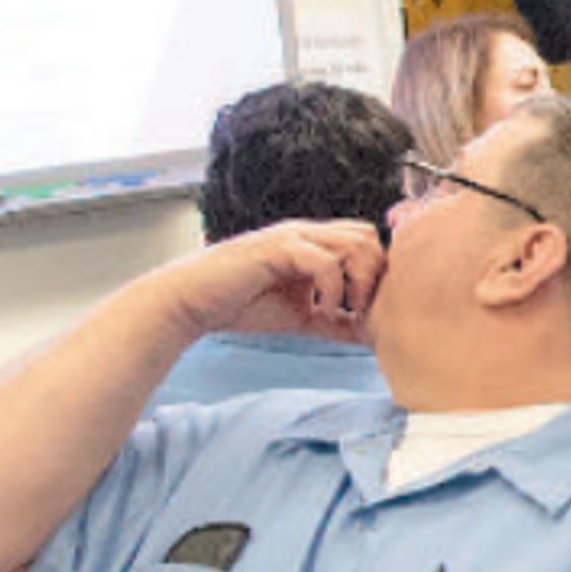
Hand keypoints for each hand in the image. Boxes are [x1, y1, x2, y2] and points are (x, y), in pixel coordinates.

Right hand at [155, 223, 386, 344]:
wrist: (193, 303)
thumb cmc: (242, 307)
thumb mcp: (304, 318)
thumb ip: (338, 322)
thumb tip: (373, 336)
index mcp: (314, 246)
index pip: (367, 242)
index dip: (378, 274)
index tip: (369, 309)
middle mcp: (306, 234)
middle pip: (368, 236)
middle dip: (376, 275)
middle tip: (362, 310)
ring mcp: (292, 238)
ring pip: (355, 242)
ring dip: (360, 280)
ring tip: (346, 309)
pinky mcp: (276, 249)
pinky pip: (325, 260)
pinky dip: (333, 287)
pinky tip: (321, 309)